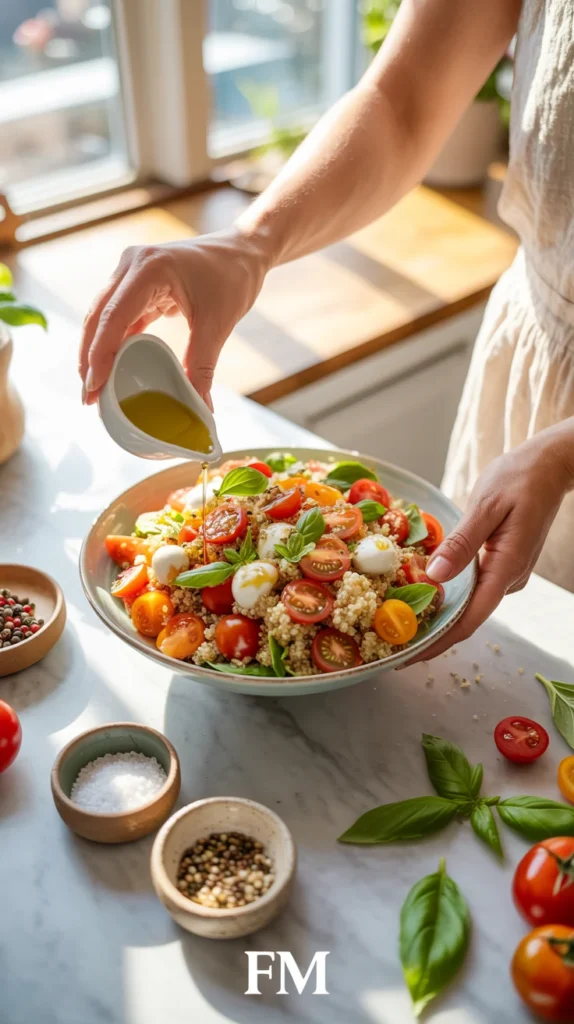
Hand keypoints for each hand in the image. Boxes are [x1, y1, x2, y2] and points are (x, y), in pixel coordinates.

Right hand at [79, 227, 269, 406]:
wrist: (243, 249)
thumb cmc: (233, 275)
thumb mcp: (219, 323)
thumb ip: (203, 366)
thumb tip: (199, 407)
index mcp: (149, 268)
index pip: (114, 316)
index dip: (100, 354)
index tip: (95, 386)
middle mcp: (132, 265)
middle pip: (98, 317)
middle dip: (89, 357)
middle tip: (88, 397)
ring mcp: (131, 272)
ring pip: (102, 316)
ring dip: (96, 351)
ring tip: (95, 388)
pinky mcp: (137, 284)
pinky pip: (118, 316)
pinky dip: (113, 342)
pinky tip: (110, 368)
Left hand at [408, 424, 573, 662]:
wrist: (549, 465)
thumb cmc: (519, 479)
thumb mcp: (486, 506)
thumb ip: (462, 543)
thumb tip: (435, 576)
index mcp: (506, 568)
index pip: (470, 618)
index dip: (439, 641)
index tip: (410, 657)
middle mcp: (509, 577)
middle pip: (468, 616)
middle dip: (433, 633)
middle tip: (393, 643)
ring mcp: (507, 571)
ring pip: (470, 601)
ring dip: (439, 613)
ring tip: (401, 623)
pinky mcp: (502, 561)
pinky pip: (473, 585)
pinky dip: (449, 593)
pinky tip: (425, 592)